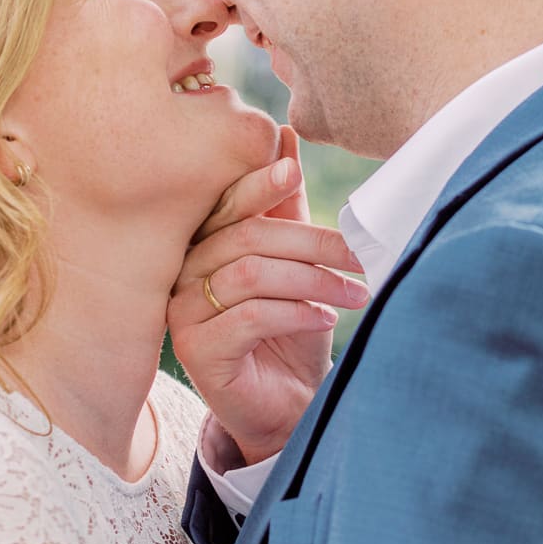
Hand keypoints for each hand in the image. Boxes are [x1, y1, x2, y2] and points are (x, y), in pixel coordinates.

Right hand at [168, 128, 369, 463]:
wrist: (288, 409)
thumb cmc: (292, 334)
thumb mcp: (296, 264)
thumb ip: (285, 207)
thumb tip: (283, 134)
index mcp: (202, 245)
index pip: (225, 204)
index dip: (258, 184)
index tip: (295, 172)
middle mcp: (182, 275)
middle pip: (245, 236)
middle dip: (311, 241)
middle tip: (360, 255)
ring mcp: (183, 314)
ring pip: (249, 274)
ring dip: (312, 279)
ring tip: (355, 292)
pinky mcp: (196, 352)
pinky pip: (249, 317)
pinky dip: (295, 312)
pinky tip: (324, 320)